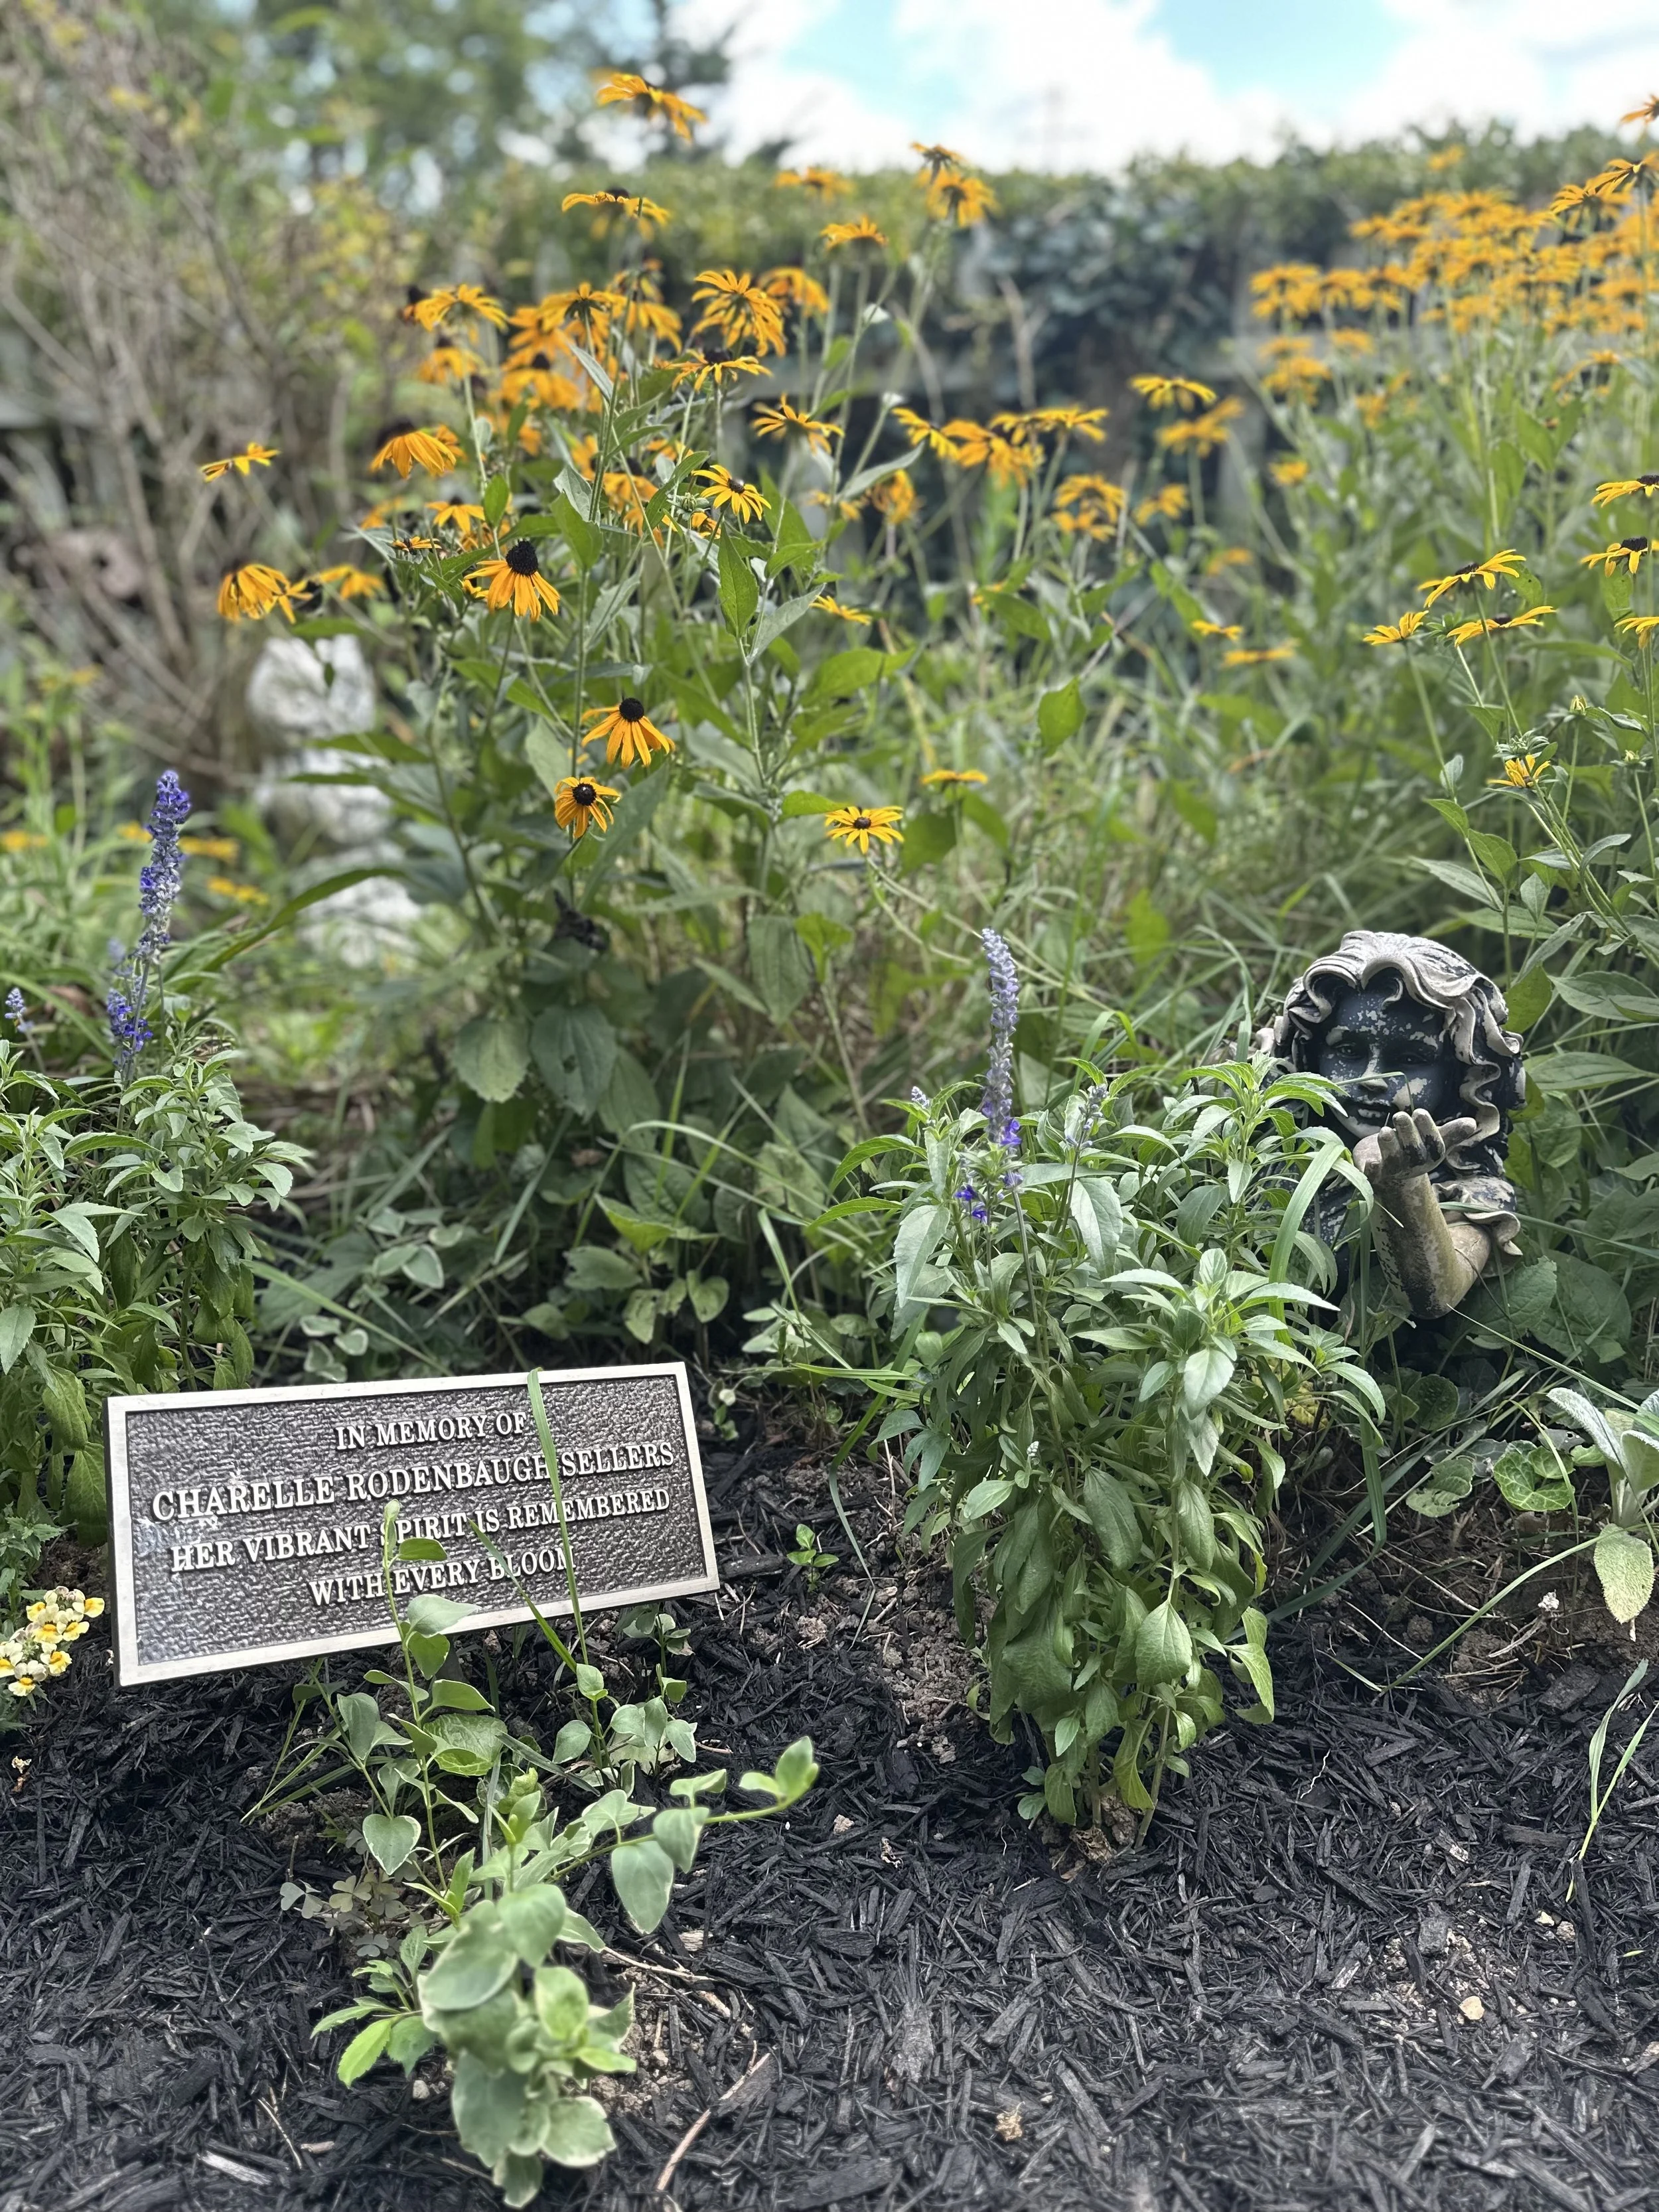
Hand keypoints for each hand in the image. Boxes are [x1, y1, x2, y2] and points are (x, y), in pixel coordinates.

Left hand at [1353, 1109, 1476, 1194]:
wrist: (1392, 1177)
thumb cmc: (1415, 1151)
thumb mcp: (1434, 1141)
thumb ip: (1451, 1133)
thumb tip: (1472, 1123)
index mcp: (1431, 1156)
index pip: (1434, 1145)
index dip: (1427, 1129)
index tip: (1419, 1113)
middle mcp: (1414, 1166)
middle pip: (1413, 1151)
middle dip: (1407, 1132)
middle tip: (1400, 1116)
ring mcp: (1394, 1171)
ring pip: (1393, 1160)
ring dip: (1389, 1145)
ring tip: (1385, 1131)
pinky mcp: (1374, 1175)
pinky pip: (1373, 1174)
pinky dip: (1371, 1169)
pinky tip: (1369, 1164)